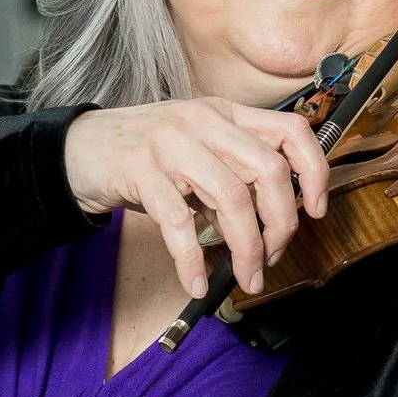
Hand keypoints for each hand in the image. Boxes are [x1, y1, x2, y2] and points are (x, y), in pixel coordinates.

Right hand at [64, 98, 331, 307]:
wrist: (80, 150)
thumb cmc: (145, 158)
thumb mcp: (197, 152)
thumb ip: (233, 174)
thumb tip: (270, 222)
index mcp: (225, 114)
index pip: (291, 130)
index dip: (314, 170)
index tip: (317, 209)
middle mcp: (204, 121)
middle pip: (268, 170)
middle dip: (281, 223)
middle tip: (272, 256)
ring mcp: (172, 142)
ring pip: (232, 197)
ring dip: (246, 248)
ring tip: (245, 277)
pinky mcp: (141, 170)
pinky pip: (179, 223)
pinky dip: (192, 260)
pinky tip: (195, 282)